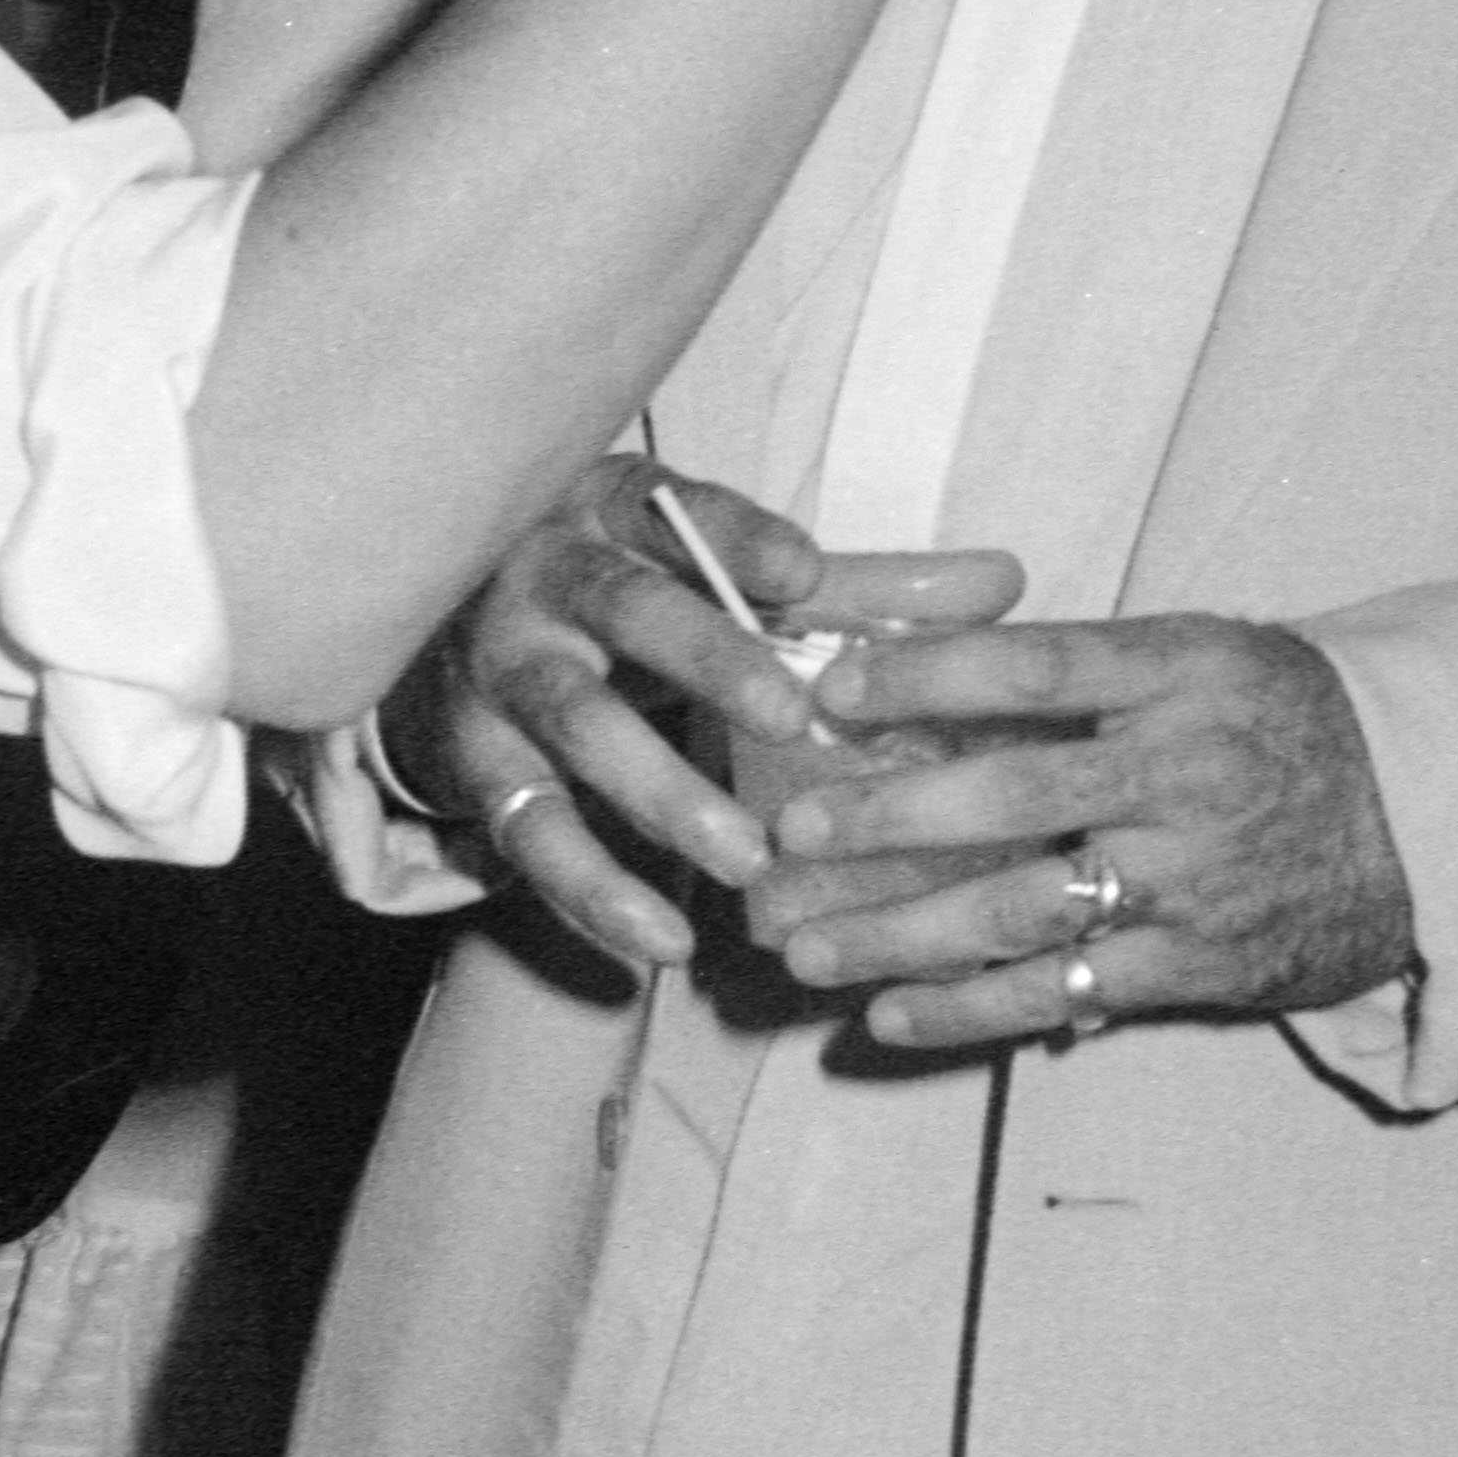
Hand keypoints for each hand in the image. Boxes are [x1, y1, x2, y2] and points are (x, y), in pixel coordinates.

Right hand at [393, 458, 1024, 979]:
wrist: (453, 641)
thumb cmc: (632, 599)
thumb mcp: (727, 577)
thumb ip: (861, 588)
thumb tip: (1003, 581)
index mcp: (618, 513)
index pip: (679, 510)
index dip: (736, 537)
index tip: (801, 570)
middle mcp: (549, 578)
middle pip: (625, 611)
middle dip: (705, 660)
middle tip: (788, 716)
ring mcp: (502, 672)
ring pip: (576, 727)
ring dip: (662, 793)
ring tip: (746, 860)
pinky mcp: (475, 765)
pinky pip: (531, 834)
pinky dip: (595, 893)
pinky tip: (662, 946)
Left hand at [751, 611, 1413, 1058]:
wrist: (1424, 822)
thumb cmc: (1277, 725)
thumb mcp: (1201, 660)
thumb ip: (1079, 670)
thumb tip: (909, 668)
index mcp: (1184, 672)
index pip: (1039, 664)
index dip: (927, 673)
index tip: (831, 688)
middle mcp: (1186, 772)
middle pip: (1013, 794)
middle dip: (887, 817)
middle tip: (790, 830)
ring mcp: (1190, 878)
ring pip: (1021, 909)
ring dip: (900, 932)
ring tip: (803, 945)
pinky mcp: (1195, 964)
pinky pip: (1062, 991)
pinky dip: (969, 1009)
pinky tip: (891, 1013)